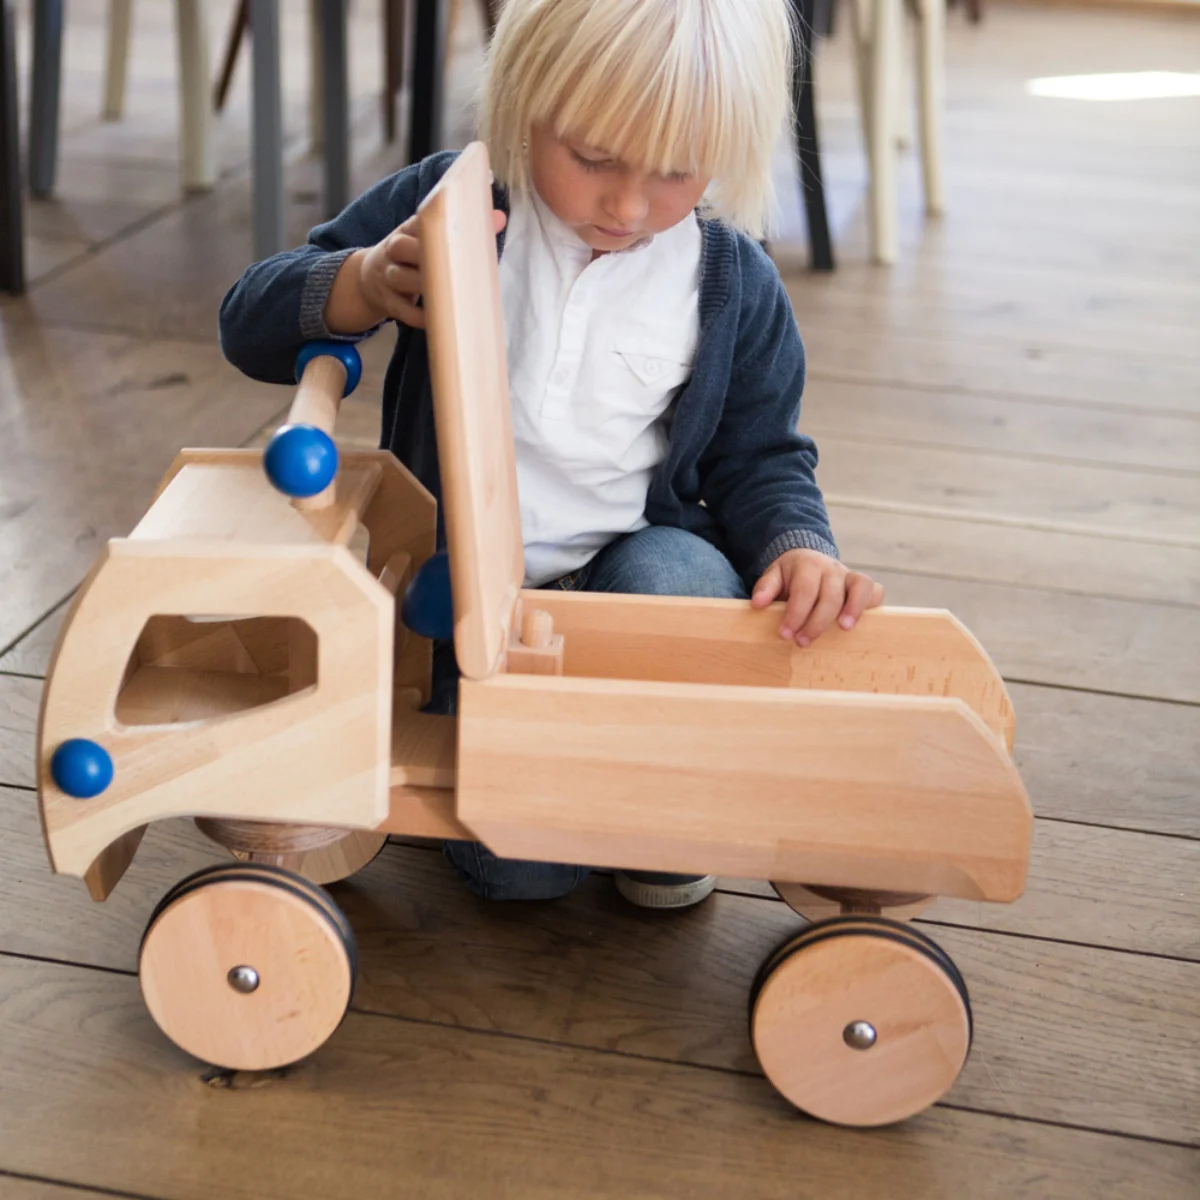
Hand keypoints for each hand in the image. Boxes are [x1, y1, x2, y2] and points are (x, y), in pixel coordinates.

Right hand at [355, 208, 507, 330]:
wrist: (369, 280)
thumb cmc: (411, 257)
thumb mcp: (428, 238)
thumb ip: (462, 228)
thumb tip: (500, 218)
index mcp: (407, 230)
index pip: (419, 220)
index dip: (442, 223)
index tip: (467, 226)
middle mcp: (393, 250)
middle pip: (401, 247)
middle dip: (426, 254)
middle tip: (457, 264)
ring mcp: (387, 277)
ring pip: (401, 279)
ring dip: (425, 286)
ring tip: (452, 292)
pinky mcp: (389, 304)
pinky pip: (404, 312)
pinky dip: (422, 318)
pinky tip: (442, 320)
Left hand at [750, 549, 883, 646]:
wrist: (808, 560)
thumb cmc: (790, 576)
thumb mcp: (773, 576)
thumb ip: (765, 588)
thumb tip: (758, 604)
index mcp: (807, 565)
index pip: (804, 591)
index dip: (796, 614)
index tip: (785, 634)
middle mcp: (831, 568)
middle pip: (830, 595)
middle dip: (816, 622)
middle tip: (801, 642)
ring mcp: (849, 575)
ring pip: (859, 587)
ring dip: (853, 609)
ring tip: (843, 630)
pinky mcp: (863, 585)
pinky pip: (875, 591)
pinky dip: (869, 606)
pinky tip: (857, 625)